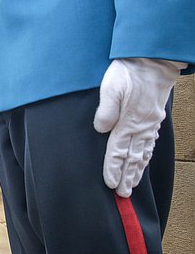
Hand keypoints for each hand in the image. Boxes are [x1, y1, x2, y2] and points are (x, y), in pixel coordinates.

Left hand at [94, 58, 185, 196]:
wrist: (153, 59)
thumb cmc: (128, 71)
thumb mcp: (111, 87)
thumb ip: (106, 110)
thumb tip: (101, 129)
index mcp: (129, 121)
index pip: (118, 151)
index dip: (113, 169)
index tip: (110, 184)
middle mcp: (141, 126)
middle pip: (132, 158)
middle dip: (126, 177)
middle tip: (122, 194)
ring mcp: (149, 123)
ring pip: (142, 153)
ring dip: (136, 171)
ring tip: (131, 185)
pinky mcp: (153, 118)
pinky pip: (150, 143)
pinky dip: (146, 157)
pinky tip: (143, 163)